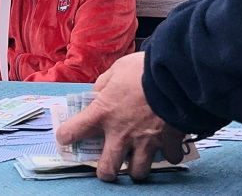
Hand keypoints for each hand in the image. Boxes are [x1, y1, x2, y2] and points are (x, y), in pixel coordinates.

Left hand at [56, 52, 186, 181]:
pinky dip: (168, 154)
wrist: (174, 72)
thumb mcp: (116, 69)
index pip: (73, 131)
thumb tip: (97, 94)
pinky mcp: (169, 142)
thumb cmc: (143, 68)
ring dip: (136, 167)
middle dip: (106, 171)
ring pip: (137, 172)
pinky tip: (166, 145)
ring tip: (137, 158)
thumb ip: (103, 85)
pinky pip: (169, 159)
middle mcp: (121, 133)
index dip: (66, 136)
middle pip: (107, 170)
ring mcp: (146, 142)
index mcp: (103, 112)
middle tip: (108, 164)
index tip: (66, 136)